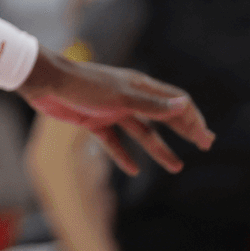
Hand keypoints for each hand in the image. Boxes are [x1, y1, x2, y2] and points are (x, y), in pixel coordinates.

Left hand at [19, 48, 213, 174]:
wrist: (44, 81)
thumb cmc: (83, 85)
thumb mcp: (121, 98)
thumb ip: (152, 105)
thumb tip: (185, 105)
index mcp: (139, 86)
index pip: (175, 101)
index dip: (192, 118)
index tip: (205, 139)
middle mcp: (129, 97)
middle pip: (163, 116)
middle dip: (184, 130)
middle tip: (205, 145)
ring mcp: (111, 110)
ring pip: (141, 132)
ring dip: (159, 149)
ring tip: (176, 167)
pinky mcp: (92, 120)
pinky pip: (112, 141)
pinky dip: (123, 154)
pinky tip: (133, 169)